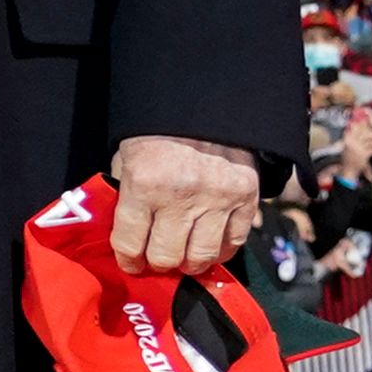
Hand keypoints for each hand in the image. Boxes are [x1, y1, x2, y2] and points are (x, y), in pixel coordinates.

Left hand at [110, 134, 258, 273]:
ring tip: (183, 258)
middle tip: (157, 260)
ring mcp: (217, 199)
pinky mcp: (246, 198)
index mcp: (144, 185)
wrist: (203, 107)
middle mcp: (181, 196)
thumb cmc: (156, 135)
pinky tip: (209, 247)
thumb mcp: (127, 160)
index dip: (128, 261)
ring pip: (201, 256)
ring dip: (189, 263)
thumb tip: (126, 238)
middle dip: (158, 263)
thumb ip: (124, 197)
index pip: (130, 243)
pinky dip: (220, 251)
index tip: (131, 264)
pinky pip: (234, 242)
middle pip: (167, 256)